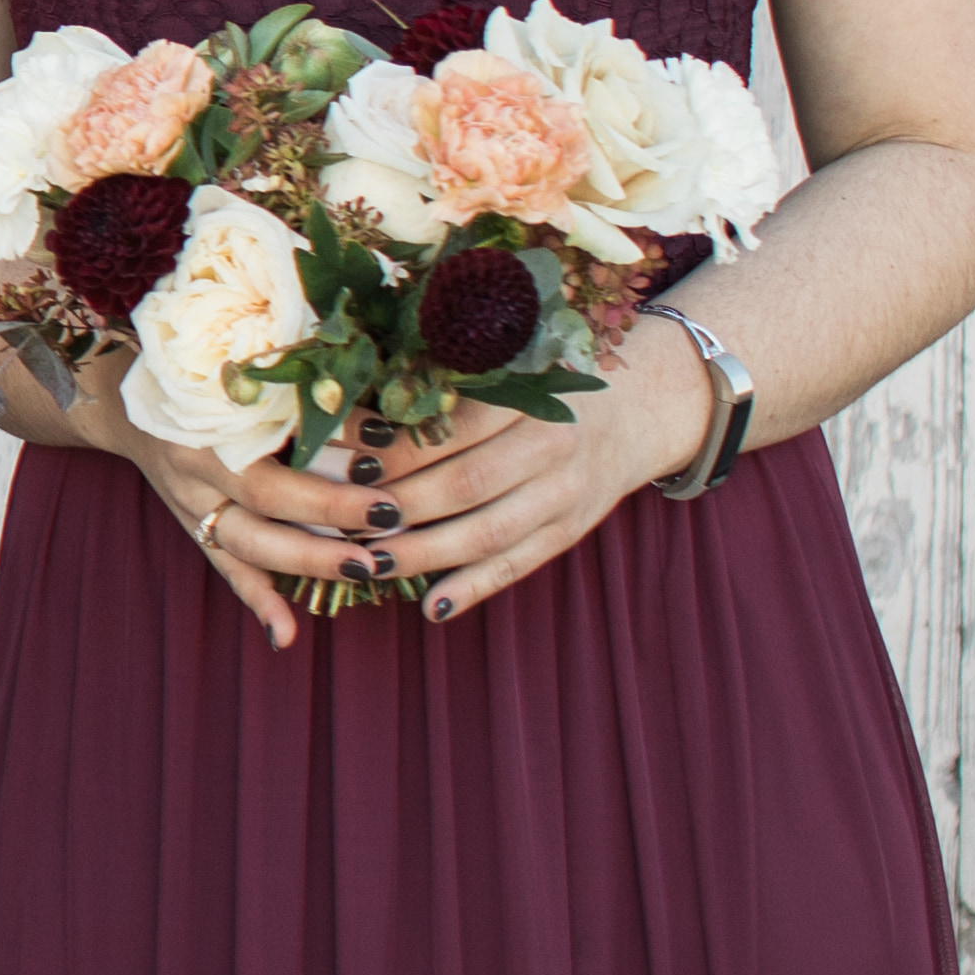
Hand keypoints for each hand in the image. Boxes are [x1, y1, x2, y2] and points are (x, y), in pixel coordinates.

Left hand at [214, 322, 716, 628]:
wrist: (633, 411)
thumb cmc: (543, 383)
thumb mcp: (505, 367)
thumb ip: (443, 382)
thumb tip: (351, 401)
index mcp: (529, 397)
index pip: (452, 428)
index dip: (396, 448)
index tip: (345, 457)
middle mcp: (552, 447)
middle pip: (465, 484)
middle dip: (397, 504)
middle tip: (341, 516)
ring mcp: (565, 495)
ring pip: (488, 533)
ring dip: (425, 553)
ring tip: (370, 564)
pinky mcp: (569, 531)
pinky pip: (519, 566)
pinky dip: (474, 588)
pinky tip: (433, 607)